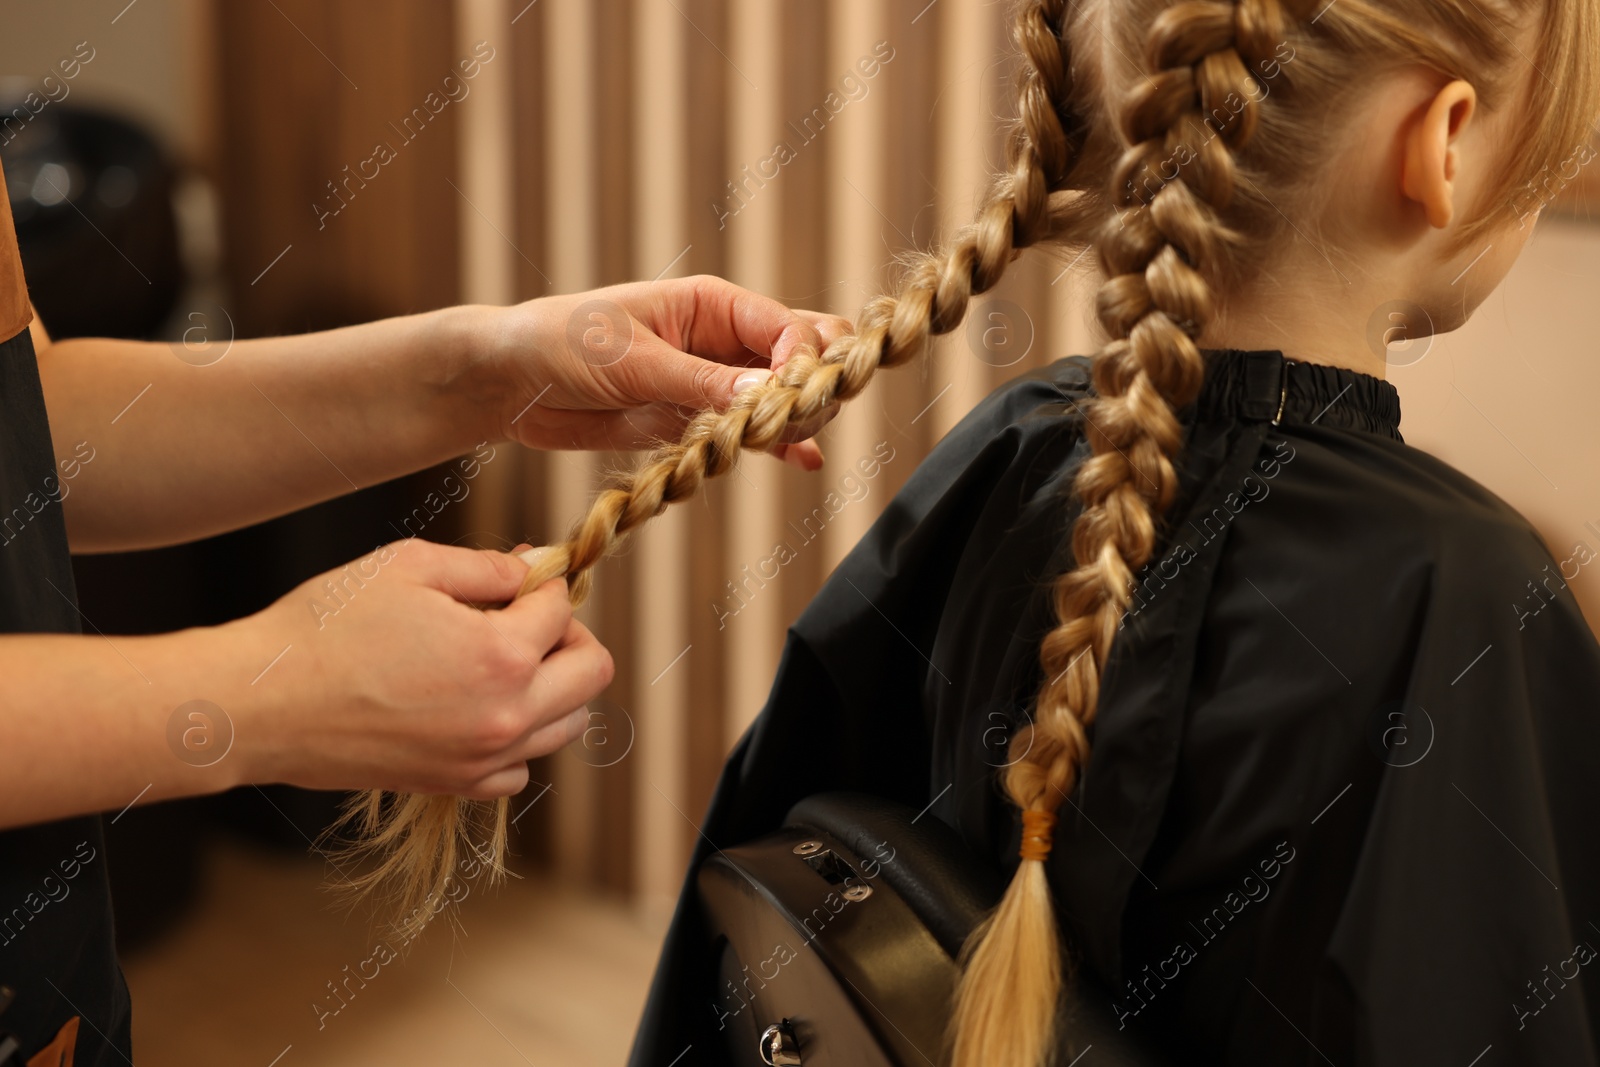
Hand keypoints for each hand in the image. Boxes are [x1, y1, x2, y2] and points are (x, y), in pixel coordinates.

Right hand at [236, 539, 612, 798]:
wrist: (262, 705)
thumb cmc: (326, 626)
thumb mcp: (410, 566)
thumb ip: (486, 567)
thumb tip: (532, 569)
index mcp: (501, 655)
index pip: (561, 609)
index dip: (544, 580)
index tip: (521, 571)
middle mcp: (506, 715)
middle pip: (591, 672)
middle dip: (569, 633)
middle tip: (527, 614)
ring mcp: (483, 758)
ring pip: (567, 723)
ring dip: (553, 685)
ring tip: (505, 658)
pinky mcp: (454, 785)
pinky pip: (520, 765)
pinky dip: (518, 735)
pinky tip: (480, 705)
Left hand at [489, 275, 852, 466]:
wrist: (513, 383)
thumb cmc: (563, 343)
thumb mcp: (632, 360)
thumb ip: (699, 382)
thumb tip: (765, 397)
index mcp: (712, 304)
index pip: (787, 327)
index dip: (802, 362)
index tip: (792, 399)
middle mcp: (723, 340)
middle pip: (801, 354)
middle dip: (814, 384)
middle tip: (801, 420)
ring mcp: (714, 383)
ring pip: (784, 397)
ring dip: (798, 419)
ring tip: (796, 444)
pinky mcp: (697, 421)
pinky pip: (753, 433)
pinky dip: (782, 445)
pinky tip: (806, 461)